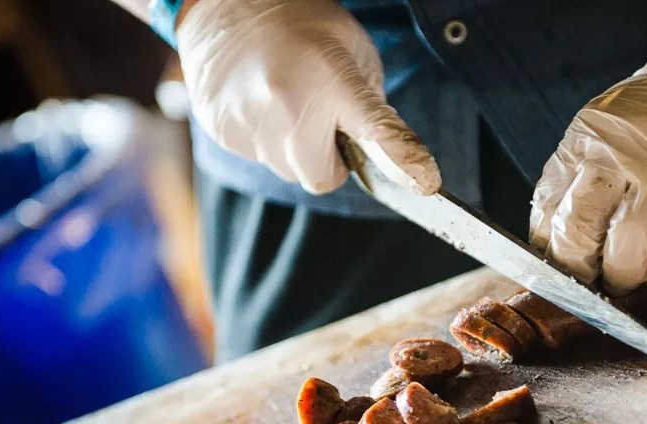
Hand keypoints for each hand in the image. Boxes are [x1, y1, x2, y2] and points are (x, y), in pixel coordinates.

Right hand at [177, 0, 439, 194]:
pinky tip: (261, 104)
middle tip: (321, 119)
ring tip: (286, 102)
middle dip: (326, 158)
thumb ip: (371, 106)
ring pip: (287, 170)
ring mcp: (249, 120)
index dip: (401, 159)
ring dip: (295, 149)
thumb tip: (386, 155)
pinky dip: (265, 140)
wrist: (226, 6)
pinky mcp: (221, 130)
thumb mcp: (352, 50)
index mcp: (330, 77)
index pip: (375, 129)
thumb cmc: (299, 26)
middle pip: (320, 177)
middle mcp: (287, 103)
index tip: (425, 182)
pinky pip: (257, 158)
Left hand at [529, 72, 646, 293]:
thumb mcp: (598, 132)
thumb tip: (555, 242)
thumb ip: (575, 178)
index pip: (546, 213)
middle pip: (579, 232)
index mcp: (580, 146)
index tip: (560, 270)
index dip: (551, 253)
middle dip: (581, 271)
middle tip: (592, 282)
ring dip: (626, 275)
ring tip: (628, 279)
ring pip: (629, 245)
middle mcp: (614, 159)